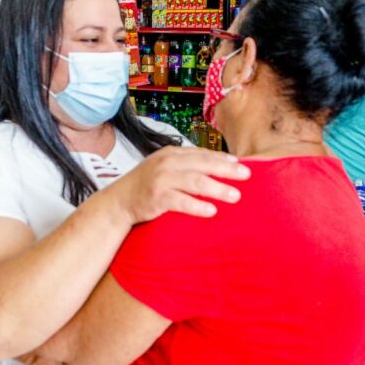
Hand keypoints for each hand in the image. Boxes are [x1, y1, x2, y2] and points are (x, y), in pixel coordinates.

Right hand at [103, 147, 251, 224]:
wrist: (118, 202)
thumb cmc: (145, 186)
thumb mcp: (164, 168)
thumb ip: (185, 166)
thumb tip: (215, 168)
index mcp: (171, 154)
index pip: (202, 154)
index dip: (222, 158)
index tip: (240, 164)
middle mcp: (167, 163)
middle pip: (203, 165)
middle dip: (226, 170)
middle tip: (246, 176)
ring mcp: (161, 180)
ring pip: (195, 182)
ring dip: (218, 189)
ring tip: (235, 196)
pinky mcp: (156, 197)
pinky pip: (180, 201)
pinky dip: (197, 206)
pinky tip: (211, 211)